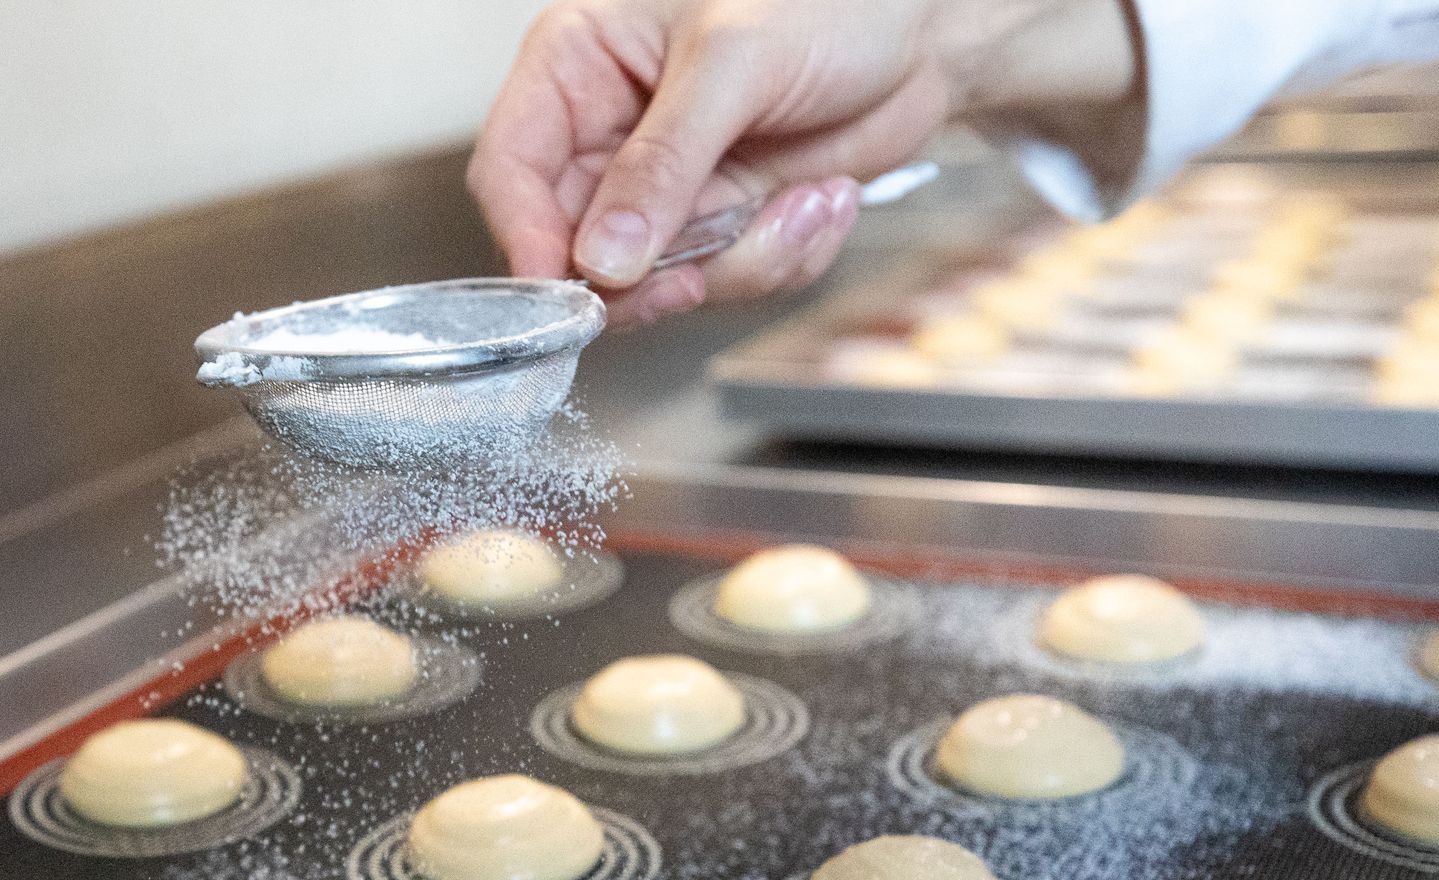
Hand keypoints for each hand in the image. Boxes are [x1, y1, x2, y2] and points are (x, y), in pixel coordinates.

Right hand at [467, 0, 1137, 325]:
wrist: (925, 34)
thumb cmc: (830, 2)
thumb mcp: (733, 63)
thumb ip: (660, 163)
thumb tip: (602, 258)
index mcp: (580, 63)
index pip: (512, 168)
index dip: (529, 240)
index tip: (569, 292)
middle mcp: (611, 133)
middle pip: (577, 248)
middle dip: (649, 274)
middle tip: (699, 273)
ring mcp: (667, 188)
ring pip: (656, 281)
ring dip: (737, 262)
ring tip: (803, 201)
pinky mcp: (722, 224)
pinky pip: (723, 282)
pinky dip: (779, 258)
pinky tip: (822, 202)